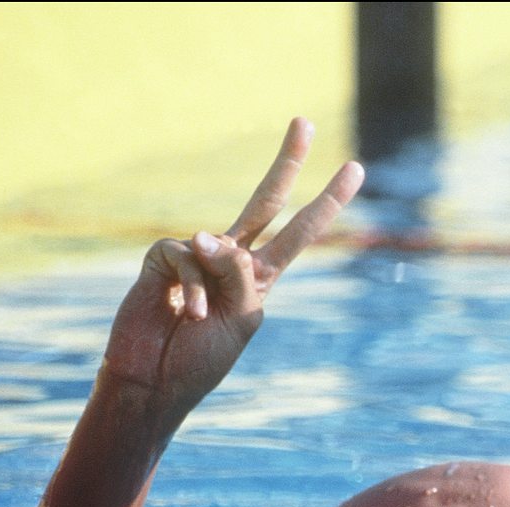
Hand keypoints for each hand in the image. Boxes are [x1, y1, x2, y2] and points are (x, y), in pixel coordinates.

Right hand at [102, 118, 363, 418]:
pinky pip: (186, 255)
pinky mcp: (162, 257)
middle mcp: (232, 259)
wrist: (155, 383)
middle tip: (306, 120)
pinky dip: (188, 287)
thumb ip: (239, 277)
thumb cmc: (201, 359)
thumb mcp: (240, 319)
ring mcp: (197, 255)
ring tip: (196, 318)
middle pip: (265, 201)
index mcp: (260, 277)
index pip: (299, 232)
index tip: (355, 168)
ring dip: (212, 283)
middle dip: (287, 162)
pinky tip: (182, 312)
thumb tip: (209, 235)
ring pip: (221, 242)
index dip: (327, 202)